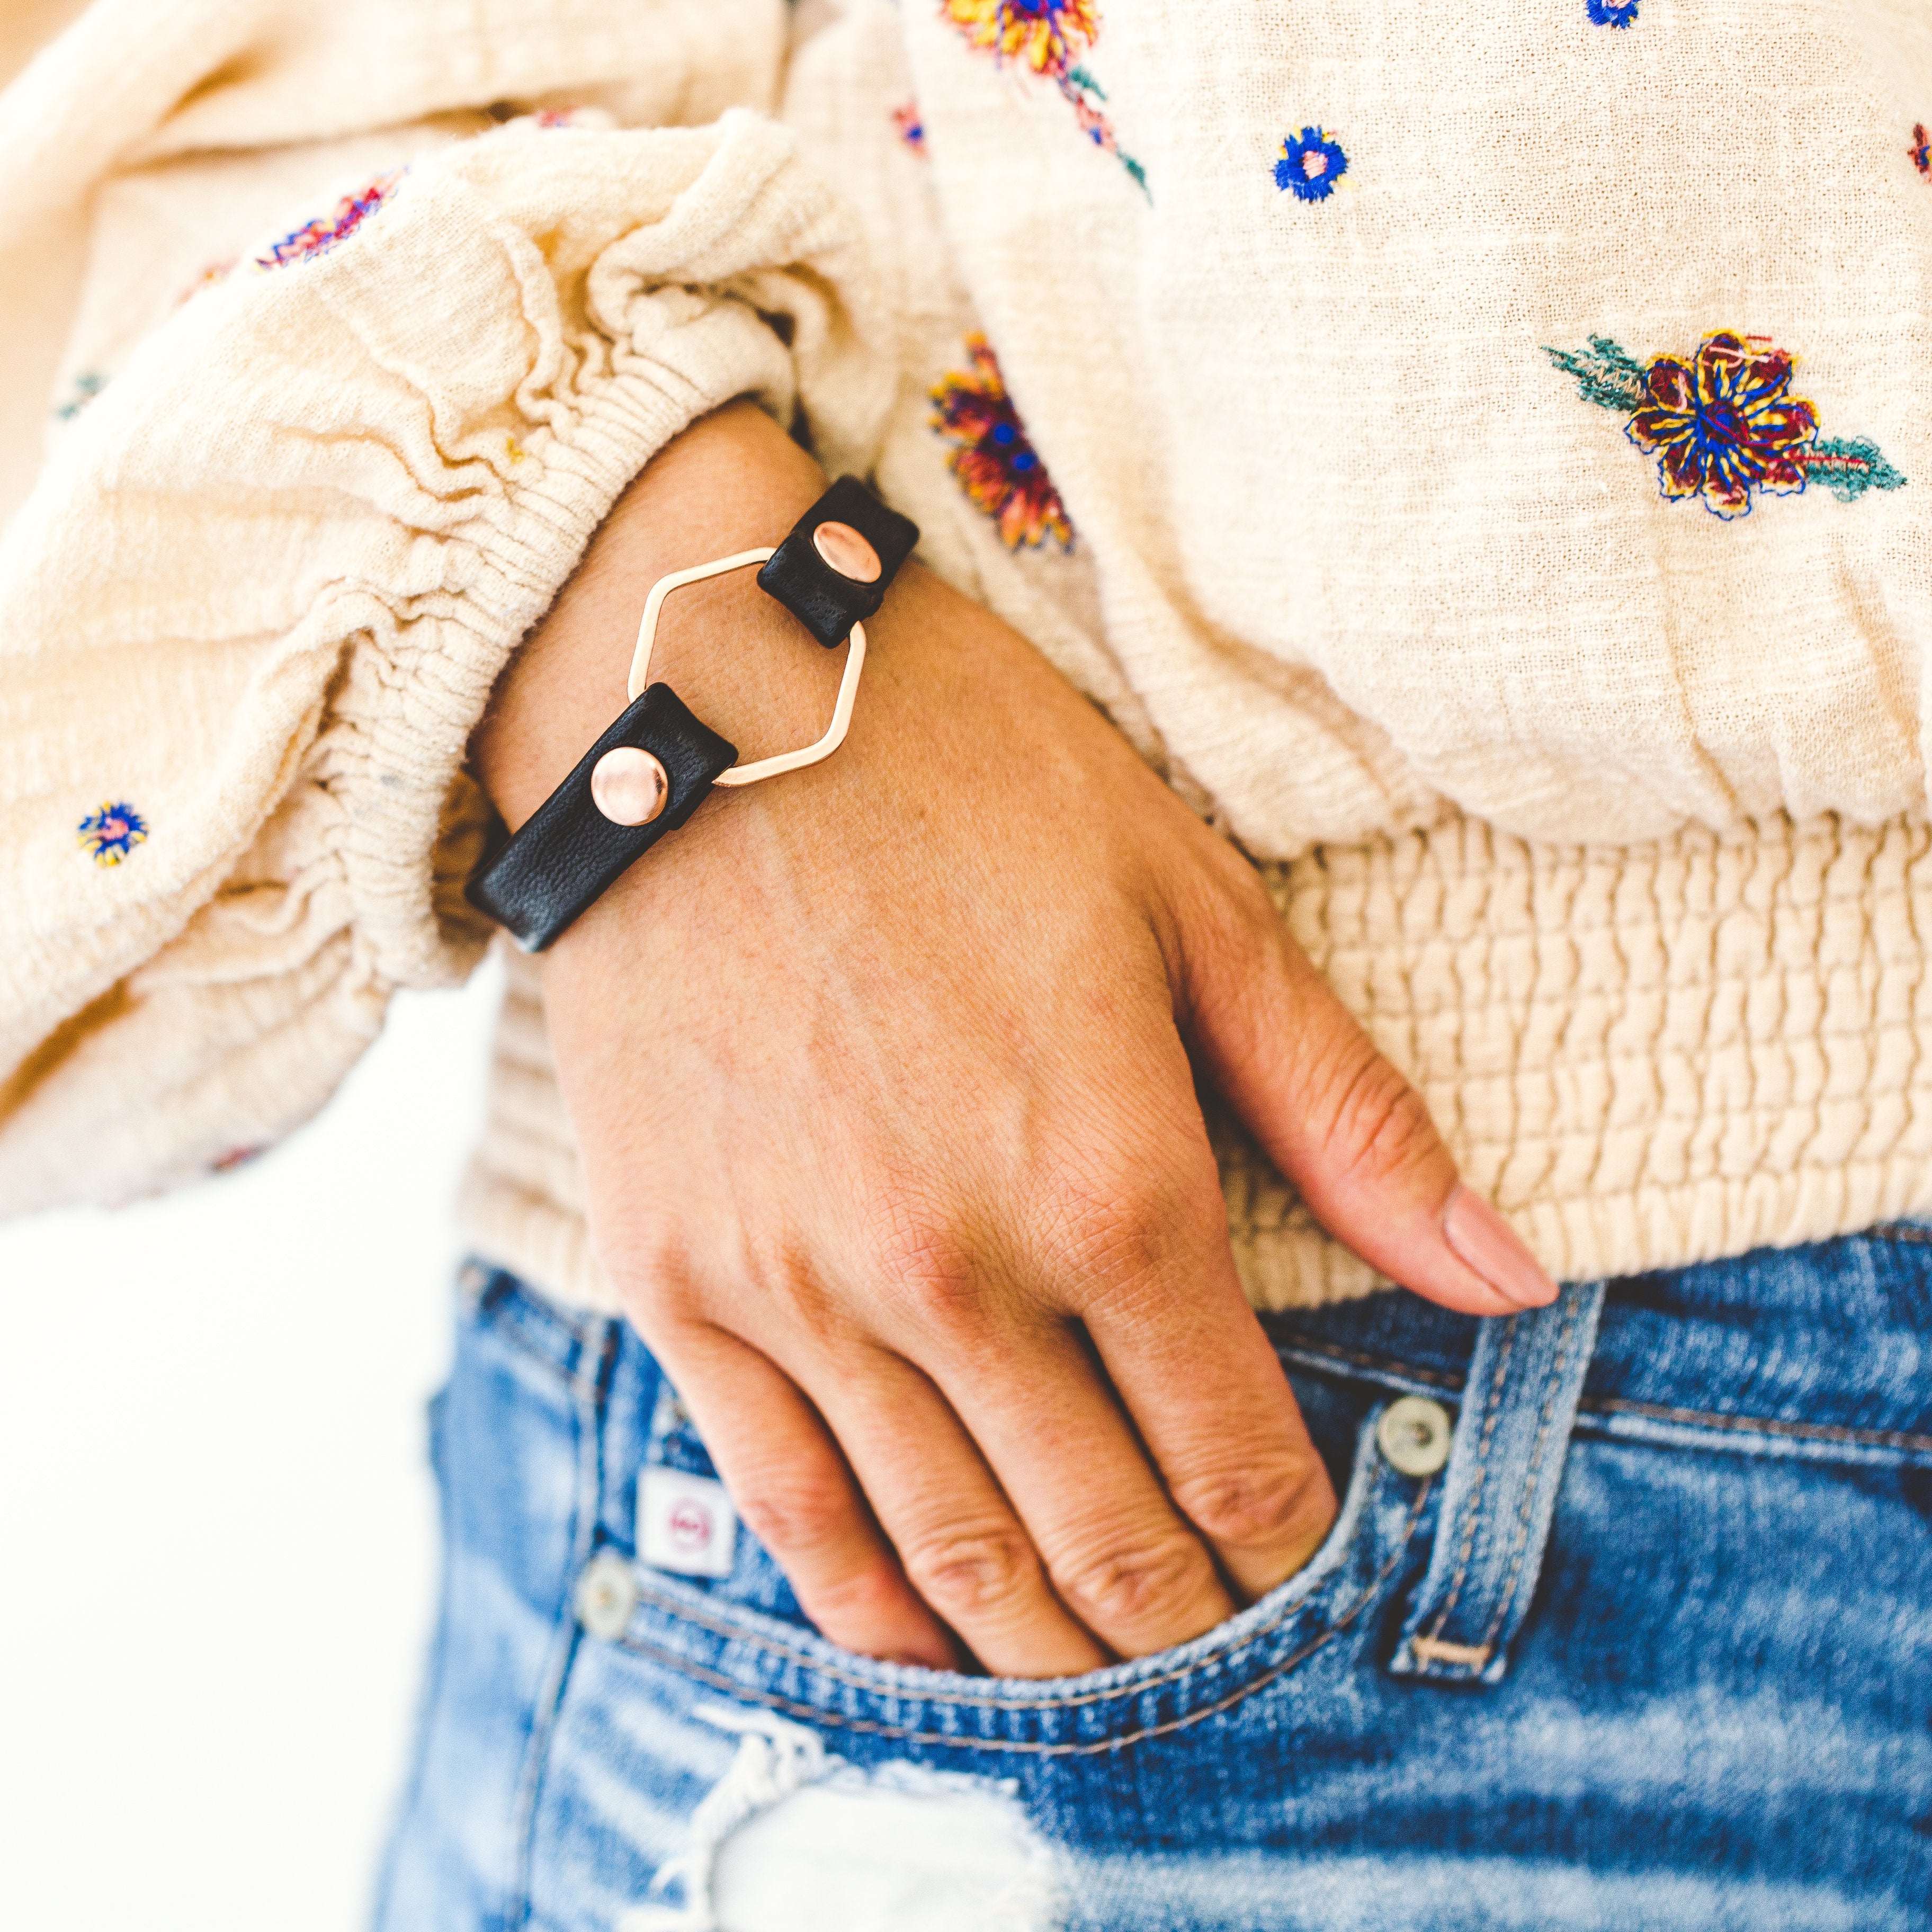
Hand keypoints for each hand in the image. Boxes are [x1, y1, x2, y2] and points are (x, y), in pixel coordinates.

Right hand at [475, 403, 1555, 1676]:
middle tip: (1217, 1648)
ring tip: (1097, 1675)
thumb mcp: (1193, 911)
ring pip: (949, 1554)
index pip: (1236, 1456)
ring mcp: (799, 1289)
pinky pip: (781, 1503)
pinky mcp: (679, 1278)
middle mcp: (955, 1271)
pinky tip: (920, 1646)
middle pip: (1101, 1541)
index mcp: (1112, 1181)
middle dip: (1180, 1623)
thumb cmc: (967, 784)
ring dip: (1044, 1646)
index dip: (1289, 1545)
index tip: (1307, 1567)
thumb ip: (1351, 1116)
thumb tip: (1507, 1277)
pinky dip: (865, 1605)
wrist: (699, 706)